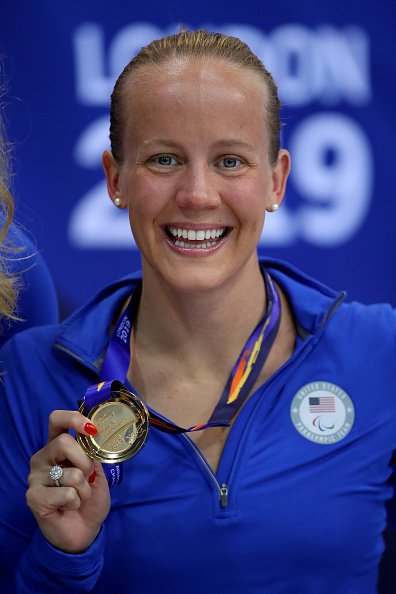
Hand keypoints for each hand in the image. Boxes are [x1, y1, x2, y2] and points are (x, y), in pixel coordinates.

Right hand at [26, 410, 110, 552]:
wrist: (83, 531)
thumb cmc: (89, 499)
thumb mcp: (97, 472)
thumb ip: (92, 453)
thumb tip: (95, 436)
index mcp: (57, 446)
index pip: (56, 420)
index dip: (73, 418)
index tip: (92, 429)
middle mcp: (43, 457)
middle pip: (64, 442)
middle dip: (85, 462)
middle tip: (88, 477)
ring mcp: (35, 477)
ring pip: (71, 473)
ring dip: (84, 489)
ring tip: (78, 498)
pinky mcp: (34, 497)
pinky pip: (67, 493)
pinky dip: (76, 502)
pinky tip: (68, 508)